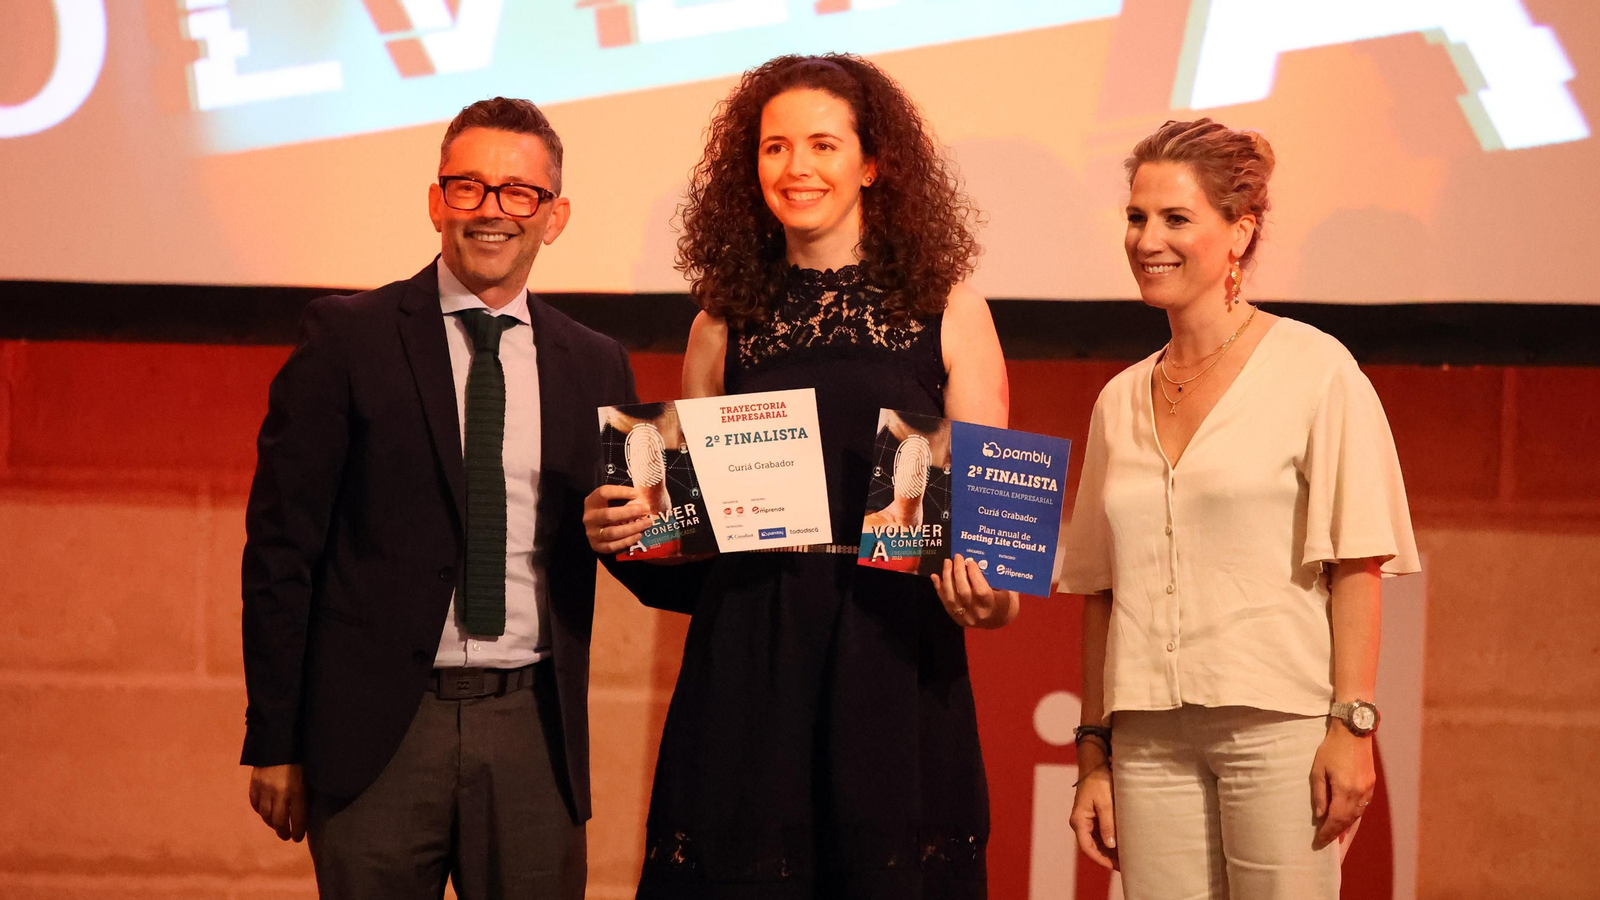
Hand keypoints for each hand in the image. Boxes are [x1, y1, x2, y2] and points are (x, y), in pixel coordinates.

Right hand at [249, 763, 306, 841]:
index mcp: (297, 791)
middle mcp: (279, 794)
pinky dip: (260, 810)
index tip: (298, 838)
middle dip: (282, 831)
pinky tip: (264, 812)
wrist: (278, 740)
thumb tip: (306, 809)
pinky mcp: (254, 784)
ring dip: (271, 823)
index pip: (297, 818)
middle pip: (278, 821)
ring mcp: (264, 790)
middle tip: (286, 836)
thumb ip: (305, 792)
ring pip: (265, 815)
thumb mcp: (309, 775)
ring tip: (276, 826)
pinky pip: (255, 804)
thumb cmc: (300, 756)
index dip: (297, 831)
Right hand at [583, 485, 651, 553]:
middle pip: (609, 515)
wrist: (595, 527)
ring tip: (647, 522)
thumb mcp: (609, 500)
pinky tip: (638, 535)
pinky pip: (613, 546)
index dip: (620, 492)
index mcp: (592, 502)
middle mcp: (590, 518)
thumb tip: (643, 496)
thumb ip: (622, 497)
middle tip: (646, 509)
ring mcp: (592, 533)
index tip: (635, 494)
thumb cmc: (606, 509)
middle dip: (630, 512)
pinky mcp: (597, 546)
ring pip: (613, 532)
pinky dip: (627, 541)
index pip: (603, 493)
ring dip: (632, 528)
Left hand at [930, 554, 1017, 627]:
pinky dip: (939, 588)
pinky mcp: (956, 618)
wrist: (998, 619)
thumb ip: (994, 576)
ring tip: (947, 562)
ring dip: (947, 578)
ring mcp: (965, 617)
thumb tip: (980, 557)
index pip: (980, 591)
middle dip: (958, 572)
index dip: (974, 575)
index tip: (971, 561)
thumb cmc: (1004, 598)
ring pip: (951, 597)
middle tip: (957, 557)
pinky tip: (935, 576)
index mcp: (992, 606)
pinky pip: (945, 602)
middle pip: (963, 592)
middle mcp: (977, 613)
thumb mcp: (1005, 588)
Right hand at [1069, 747, 1117, 869]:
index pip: (1087, 847)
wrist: (1095, 766)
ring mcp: (1086, 821)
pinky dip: (1111, 841)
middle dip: (1108, 857)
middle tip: (1125, 866)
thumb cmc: (1099, 782)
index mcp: (1079, 821)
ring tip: (1126, 858)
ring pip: (1098, 842)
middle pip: (1093, 847)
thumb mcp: (1105, 803)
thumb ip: (1108, 824)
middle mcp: (1080, 824)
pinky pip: (1101, 834)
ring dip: (1110, 851)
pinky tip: (1123, 846)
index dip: (1101, 859)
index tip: (1114, 866)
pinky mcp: (1093, 818)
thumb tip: (1111, 845)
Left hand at [1311, 720, 1374, 848]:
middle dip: (1337, 835)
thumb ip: (1319, 794)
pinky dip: (1354, 817)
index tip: (1319, 842)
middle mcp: (1359, 793)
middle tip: (1327, 846)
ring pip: (1357, 816)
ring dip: (1347, 829)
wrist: (1353, 731)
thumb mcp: (1318, 770)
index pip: (1336, 820)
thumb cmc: (1331, 748)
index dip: (1327, 833)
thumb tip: (1320, 815)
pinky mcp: (1371, 785)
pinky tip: (1348, 823)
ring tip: (1338, 840)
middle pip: (1348, 821)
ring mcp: (1368, 790)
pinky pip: (1362, 807)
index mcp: (1345, 790)